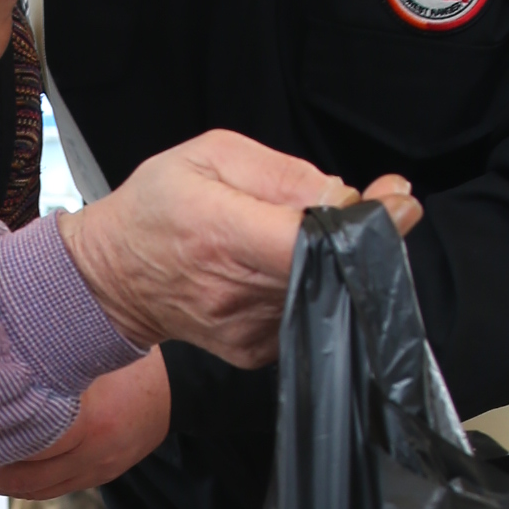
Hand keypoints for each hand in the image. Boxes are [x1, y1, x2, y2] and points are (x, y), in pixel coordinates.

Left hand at [0, 351, 172, 497]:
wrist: (179, 383)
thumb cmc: (127, 361)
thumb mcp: (85, 359)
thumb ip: (43, 371)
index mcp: (89, 423)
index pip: (24, 447)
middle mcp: (95, 453)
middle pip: (26, 479)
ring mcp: (101, 469)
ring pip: (39, 490)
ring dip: (5, 484)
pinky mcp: (103, 475)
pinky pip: (56, 489)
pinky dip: (28, 484)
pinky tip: (9, 472)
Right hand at [58, 135, 419, 368]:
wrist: (111, 280)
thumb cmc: (154, 210)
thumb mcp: (207, 156)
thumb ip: (279, 172)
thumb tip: (338, 194)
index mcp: (223, 234)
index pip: (310, 240)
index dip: (364, 225)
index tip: (397, 203)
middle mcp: (238, 291)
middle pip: (330, 268)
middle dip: (365, 234)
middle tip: (384, 204)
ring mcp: (248, 330)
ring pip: (324, 292)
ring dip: (336, 261)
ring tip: (316, 230)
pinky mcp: (255, 352)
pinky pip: (306, 312)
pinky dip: (311, 286)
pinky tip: (285, 267)